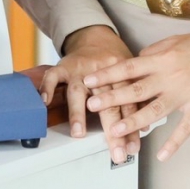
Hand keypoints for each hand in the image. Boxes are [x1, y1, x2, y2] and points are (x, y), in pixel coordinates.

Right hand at [37, 26, 140, 163]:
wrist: (95, 36)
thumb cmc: (113, 61)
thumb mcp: (130, 75)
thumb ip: (135, 99)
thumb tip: (143, 127)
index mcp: (122, 74)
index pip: (129, 104)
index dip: (131, 128)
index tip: (131, 149)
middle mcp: (101, 72)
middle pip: (107, 103)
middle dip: (112, 130)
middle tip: (116, 152)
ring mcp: (80, 69)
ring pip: (78, 92)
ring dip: (78, 113)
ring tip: (79, 133)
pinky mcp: (63, 65)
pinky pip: (53, 76)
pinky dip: (47, 88)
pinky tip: (45, 102)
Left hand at [83, 24, 189, 161]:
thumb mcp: (174, 42)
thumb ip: (153, 53)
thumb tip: (135, 62)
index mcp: (162, 59)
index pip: (128, 67)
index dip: (107, 74)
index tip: (89, 80)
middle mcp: (170, 77)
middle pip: (136, 89)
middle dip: (112, 98)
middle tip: (92, 104)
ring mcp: (185, 94)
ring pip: (155, 110)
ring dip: (134, 121)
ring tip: (116, 130)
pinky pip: (185, 128)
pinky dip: (174, 143)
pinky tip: (162, 155)